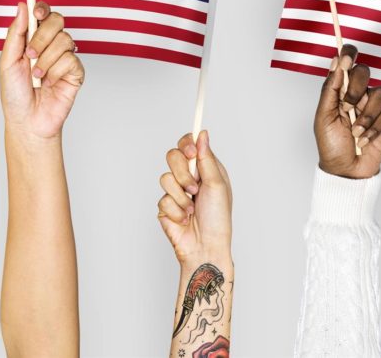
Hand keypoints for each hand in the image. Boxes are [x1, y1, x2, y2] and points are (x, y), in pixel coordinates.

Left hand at [0, 2, 84, 140]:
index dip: (42, 7)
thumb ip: (15, 33)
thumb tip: (21, 6)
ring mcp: (64, 57)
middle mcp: (50, 44)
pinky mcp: (76, 71)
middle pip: (57, 20)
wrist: (26, 121)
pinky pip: (70, 59)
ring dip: (46, 60)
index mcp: (33, 38)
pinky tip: (49, 84)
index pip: (42, 14)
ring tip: (37, 76)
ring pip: (64, 40)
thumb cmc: (15, 94)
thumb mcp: (7, 61)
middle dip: (42, 36)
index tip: (36, 12)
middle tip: (30, 54)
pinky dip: (55, 72)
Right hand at [157, 130, 232, 265]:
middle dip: (183, 174)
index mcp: (205, 169)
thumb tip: (202, 133)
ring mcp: (175, 191)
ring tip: (192, 209)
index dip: (186, 144)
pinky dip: (176, 211)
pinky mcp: (165, 206)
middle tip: (194, 188)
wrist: (205, 246)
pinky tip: (185, 219)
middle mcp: (189, 177)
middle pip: (172, 156)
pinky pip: (163, 199)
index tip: (191, 153)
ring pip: (165, 178)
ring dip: (181, 197)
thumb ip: (207, 158)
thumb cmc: (217, 218)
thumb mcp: (217, 184)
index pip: (189, 145)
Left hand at [314, 44, 380, 178]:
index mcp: (339, 90)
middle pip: (365, 71)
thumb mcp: (323, 116)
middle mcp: (357, 94)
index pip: (346, 63)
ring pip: (380, 93)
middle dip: (356, 89)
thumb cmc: (330, 144)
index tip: (347, 56)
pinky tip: (363, 139)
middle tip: (347, 107)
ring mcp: (372, 107)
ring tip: (354, 131)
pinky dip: (373, 129)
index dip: (348, 54)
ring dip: (366, 114)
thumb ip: (330, 89)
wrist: (345, 170)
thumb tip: (336, 62)